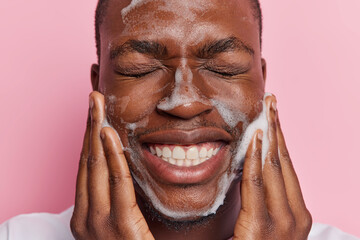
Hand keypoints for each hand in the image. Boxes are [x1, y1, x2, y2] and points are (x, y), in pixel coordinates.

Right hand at [70, 91, 153, 239]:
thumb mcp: (120, 221)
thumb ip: (119, 197)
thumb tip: (120, 168)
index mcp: (87, 214)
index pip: (87, 166)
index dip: (89, 136)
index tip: (95, 111)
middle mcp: (85, 217)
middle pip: (87, 162)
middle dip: (89, 127)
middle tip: (93, 98)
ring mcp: (97, 224)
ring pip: (95, 168)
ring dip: (95, 134)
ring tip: (97, 105)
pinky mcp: (119, 229)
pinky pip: (115, 186)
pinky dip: (111, 158)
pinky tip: (109, 135)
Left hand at [233, 96, 311, 239]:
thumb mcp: (263, 224)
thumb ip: (260, 199)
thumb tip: (249, 167)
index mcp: (298, 214)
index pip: (288, 168)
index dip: (281, 139)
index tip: (274, 116)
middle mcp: (296, 216)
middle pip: (285, 162)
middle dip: (278, 129)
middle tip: (272, 103)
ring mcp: (284, 222)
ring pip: (276, 169)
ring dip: (271, 136)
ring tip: (266, 110)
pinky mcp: (263, 227)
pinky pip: (258, 185)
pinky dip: (258, 159)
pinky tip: (257, 138)